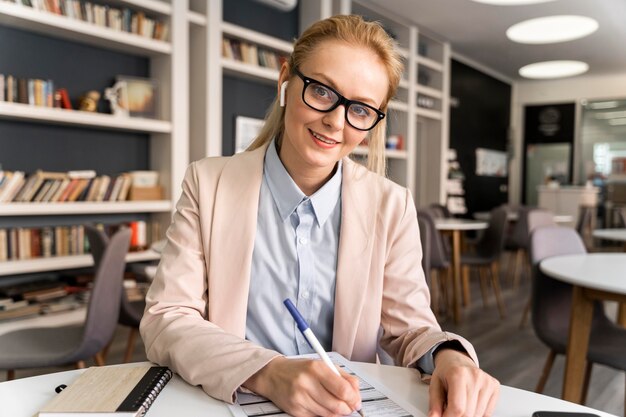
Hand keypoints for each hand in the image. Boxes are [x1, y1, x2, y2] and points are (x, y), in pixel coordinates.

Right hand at [243, 356, 361, 416]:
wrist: (273, 375)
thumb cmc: (299, 369)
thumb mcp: (322, 365)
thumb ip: (342, 376)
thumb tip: (357, 391)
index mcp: (316, 368)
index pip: (343, 389)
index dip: (354, 398)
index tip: (356, 401)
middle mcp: (306, 383)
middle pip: (337, 405)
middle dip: (348, 409)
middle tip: (350, 407)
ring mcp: (300, 398)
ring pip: (328, 414)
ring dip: (337, 413)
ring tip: (337, 406)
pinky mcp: (295, 411)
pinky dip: (324, 415)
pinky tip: (323, 407)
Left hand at [428, 349, 499, 416]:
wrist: (457, 360)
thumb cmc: (446, 373)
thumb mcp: (434, 385)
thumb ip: (434, 404)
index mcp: (458, 374)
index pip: (457, 408)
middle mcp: (475, 376)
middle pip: (468, 413)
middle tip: (450, 412)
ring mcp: (487, 381)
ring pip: (478, 414)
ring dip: (468, 415)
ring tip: (459, 405)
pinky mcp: (495, 387)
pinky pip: (487, 412)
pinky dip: (477, 414)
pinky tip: (470, 404)